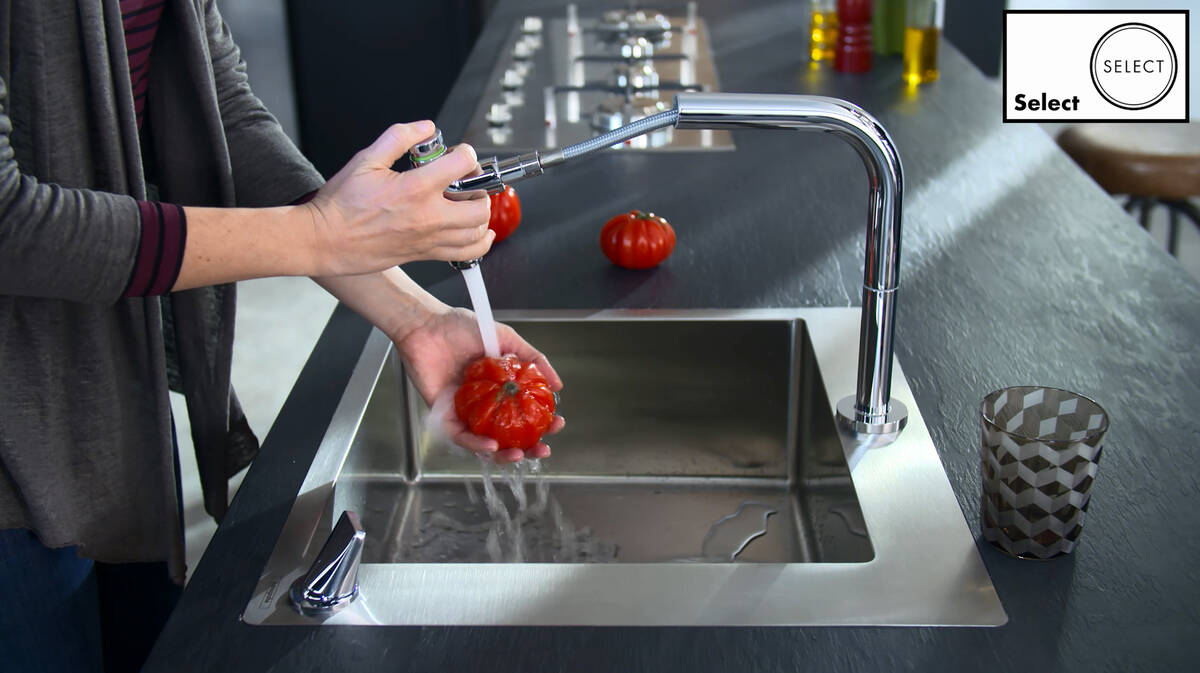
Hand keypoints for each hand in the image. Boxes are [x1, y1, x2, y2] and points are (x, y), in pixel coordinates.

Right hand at [305, 121, 493, 274]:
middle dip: (479, 187)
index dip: (465, 153)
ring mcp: (429, 238)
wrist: (326, 240)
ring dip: (480, 214)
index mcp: (415, 188)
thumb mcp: (366, 159)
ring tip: (468, 203)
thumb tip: (425, 128)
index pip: (462, 164)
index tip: (457, 155)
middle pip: (479, 203)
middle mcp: (428, 216)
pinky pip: (467, 253)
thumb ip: (398, 138)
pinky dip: (480, 242)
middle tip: (466, 181)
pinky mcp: (426, 254)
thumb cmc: (341, 204)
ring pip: (477, 230)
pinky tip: (478, 231)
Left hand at [393, 307, 564, 462]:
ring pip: (485, 443)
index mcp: (499, 388)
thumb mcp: (505, 338)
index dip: (542, 422)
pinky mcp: (443, 416)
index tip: (556, 423)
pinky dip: (476, 445)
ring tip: (520, 455)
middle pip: (508, 434)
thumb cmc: (461, 327)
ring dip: (504, 455)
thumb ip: (533, 360)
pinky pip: (461, 437)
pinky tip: (492, 446)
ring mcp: (464, 412)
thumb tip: (558, 385)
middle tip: (543, 448)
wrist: (427, 325)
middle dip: (528, 446)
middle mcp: (484, 404)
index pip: (524, 412)